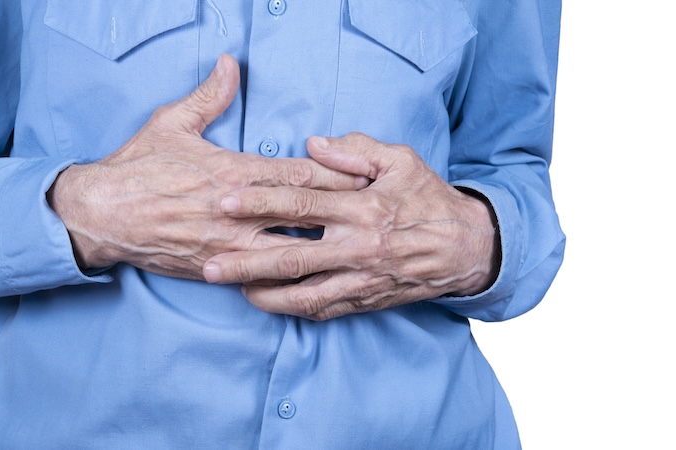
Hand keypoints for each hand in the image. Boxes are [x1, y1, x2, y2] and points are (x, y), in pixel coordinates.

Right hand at [48, 55, 365, 279]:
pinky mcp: (218, 268)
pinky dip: (292, 280)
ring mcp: (230, 244)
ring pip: (291, 251)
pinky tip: (317, 284)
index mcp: (234, 172)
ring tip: (359, 254)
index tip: (368, 177)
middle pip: (305, 213)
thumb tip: (231, 63)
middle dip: (343, 215)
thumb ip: (210, 96)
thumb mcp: (172, 123)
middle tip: (379, 217)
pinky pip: (263, 278)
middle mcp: (239, 211)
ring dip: (325, 251)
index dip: (338, 175)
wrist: (100, 215)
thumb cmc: (138, 167)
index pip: (300, 173)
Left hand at [203, 133, 499, 319]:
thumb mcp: (402, 161)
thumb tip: (312, 144)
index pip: (302, 204)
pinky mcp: (366, 300)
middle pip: (291, 257)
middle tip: (209, 264)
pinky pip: (324, 310)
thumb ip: (356, 150)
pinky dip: (292, 309)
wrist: (466, 247)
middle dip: (246, 261)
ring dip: (263, 293)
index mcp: (363, 208)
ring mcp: (360, 279)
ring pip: (303, 294)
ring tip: (231, 287)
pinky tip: (267, 302)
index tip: (225, 200)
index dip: (261, 202)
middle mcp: (358, 247)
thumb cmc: (430, 198)